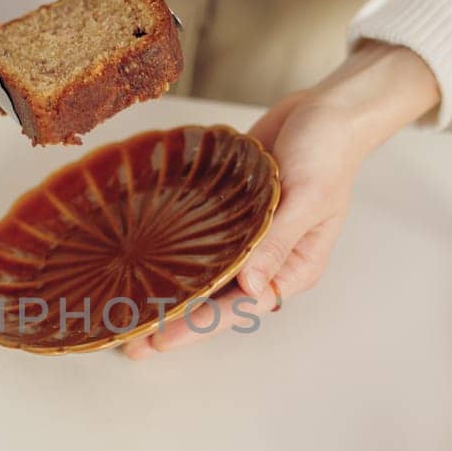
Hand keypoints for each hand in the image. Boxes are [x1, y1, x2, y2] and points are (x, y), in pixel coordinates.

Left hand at [123, 41, 441, 359]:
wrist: (325, 109)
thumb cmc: (329, 153)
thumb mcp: (308, 198)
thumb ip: (277, 242)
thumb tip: (250, 287)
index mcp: (293, 269)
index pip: (239, 308)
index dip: (198, 326)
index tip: (159, 340)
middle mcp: (266, 260)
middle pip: (213, 298)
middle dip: (172, 318)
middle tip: (127, 341)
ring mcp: (244, 237)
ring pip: (199, 272)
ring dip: (165, 289)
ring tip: (122, 308)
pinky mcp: (228, 212)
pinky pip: (195, 236)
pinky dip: (169, 248)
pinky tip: (136, 258)